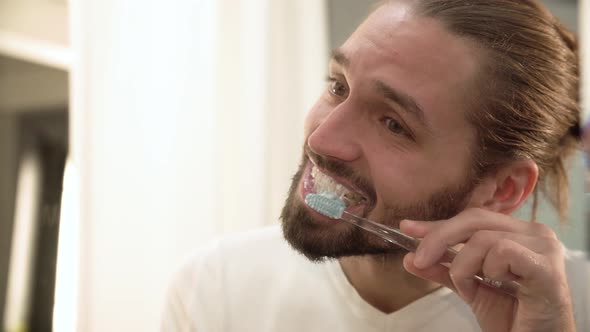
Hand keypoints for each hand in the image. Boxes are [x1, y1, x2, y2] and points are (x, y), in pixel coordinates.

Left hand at [400, 208, 575, 331]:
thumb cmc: (512, 317)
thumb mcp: (468, 287)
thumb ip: (443, 269)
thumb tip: (410, 257)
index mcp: (517, 233)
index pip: (471, 218)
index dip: (438, 224)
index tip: (408, 228)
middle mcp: (534, 233)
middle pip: (474, 219)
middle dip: (438, 239)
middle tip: (419, 260)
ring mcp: (544, 247)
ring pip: (483, 238)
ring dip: (465, 267)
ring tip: (472, 290)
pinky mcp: (547, 266)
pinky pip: (502, 251)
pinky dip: (488, 270)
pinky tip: (494, 287)